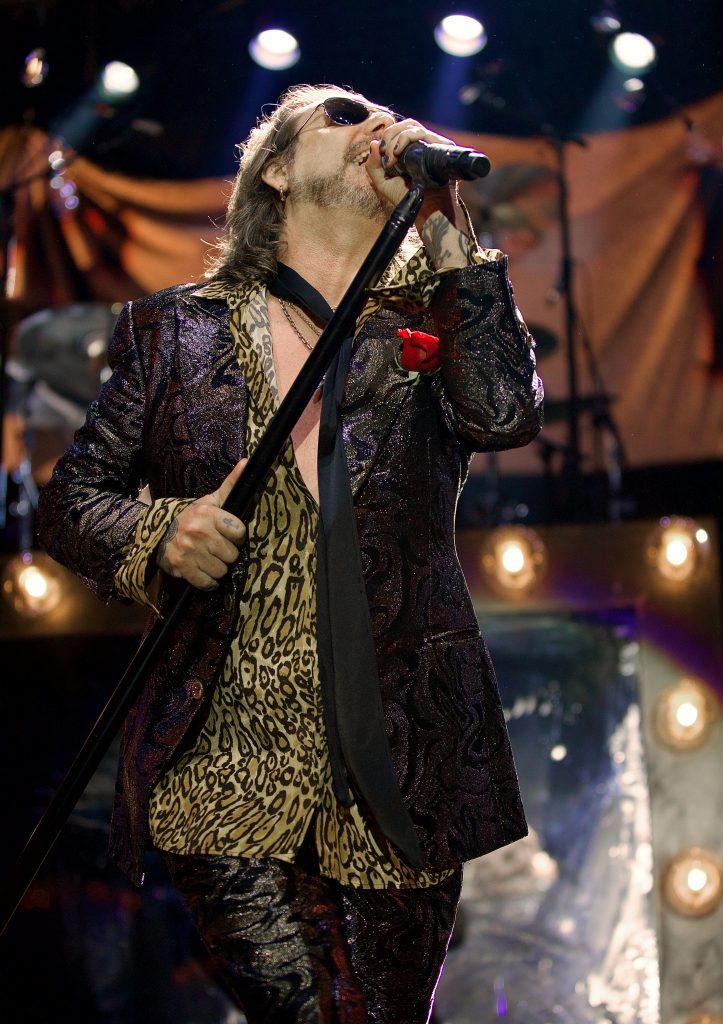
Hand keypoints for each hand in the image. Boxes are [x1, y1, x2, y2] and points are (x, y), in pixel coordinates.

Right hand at [157, 459, 247, 589]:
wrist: (158, 533)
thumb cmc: (192, 517)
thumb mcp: (210, 500)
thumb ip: (231, 484)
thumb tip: (247, 462)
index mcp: (207, 513)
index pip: (240, 532)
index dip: (235, 536)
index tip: (226, 534)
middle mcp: (198, 530)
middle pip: (232, 554)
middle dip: (226, 553)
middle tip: (215, 548)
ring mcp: (188, 550)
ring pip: (221, 570)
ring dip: (217, 568)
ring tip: (208, 558)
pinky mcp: (181, 567)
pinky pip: (207, 583)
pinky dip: (207, 581)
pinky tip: (202, 571)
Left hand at [364, 119, 469, 255]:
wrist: (423, 209)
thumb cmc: (405, 197)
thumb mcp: (382, 183)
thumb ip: (373, 165)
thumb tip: (373, 143)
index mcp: (410, 150)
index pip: (399, 131)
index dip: (387, 137)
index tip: (380, 154)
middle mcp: (422, 145)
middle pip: (406, 124)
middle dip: (390, 134)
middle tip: (385, 152)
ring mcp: (432, 145)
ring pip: (413, 126)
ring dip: (397, 137)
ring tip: (392, 156)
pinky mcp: (440, 146)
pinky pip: (422, 133)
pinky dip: (407, 138)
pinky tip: (398, 152)